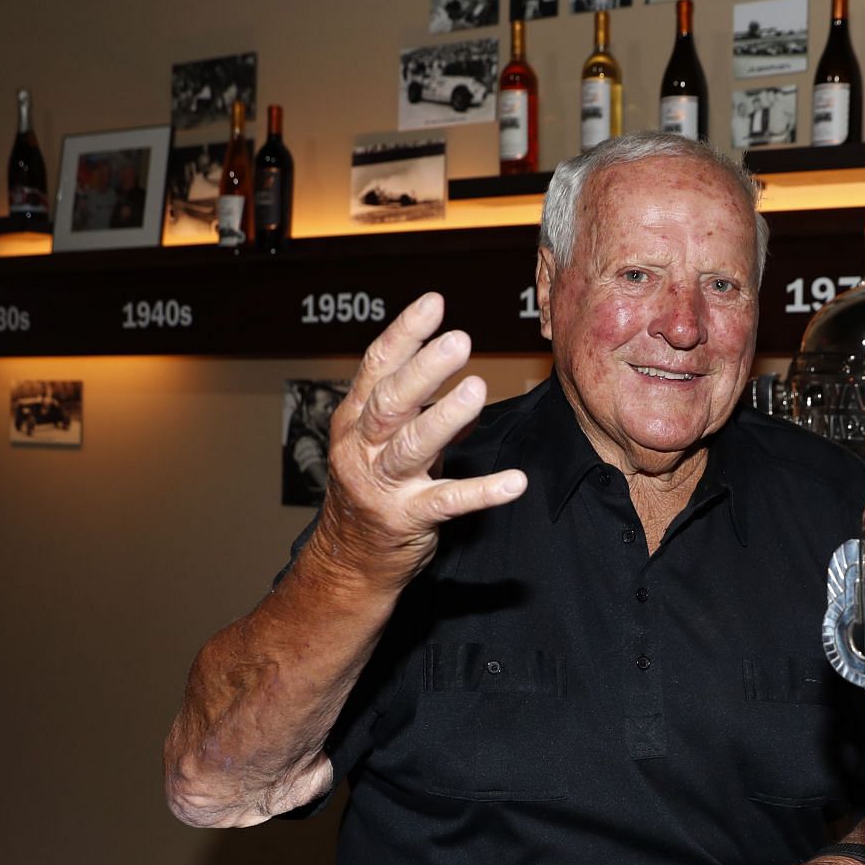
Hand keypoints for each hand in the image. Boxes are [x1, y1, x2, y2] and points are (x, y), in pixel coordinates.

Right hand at [313, 293, 526, 588]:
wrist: (349, 560)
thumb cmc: (373, 492)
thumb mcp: (387, 445)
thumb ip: (421, 414)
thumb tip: (463, 388)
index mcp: (355, 419)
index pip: (376, 367)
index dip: (405, 334)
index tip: (434, 303)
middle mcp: (362, 448)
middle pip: (391, 401)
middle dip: (424, 370)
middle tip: (459, 340)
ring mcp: (382, 485)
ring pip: (412, 446)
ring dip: (446, 418)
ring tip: (476, 390)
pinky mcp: (406, 519)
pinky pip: (447, 501)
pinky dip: (483, 492)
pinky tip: (515, 482)